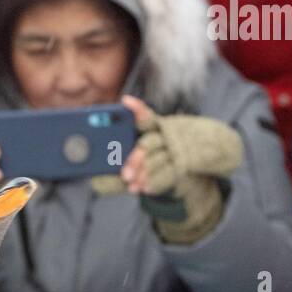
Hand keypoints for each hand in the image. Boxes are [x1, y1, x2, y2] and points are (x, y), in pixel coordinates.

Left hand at [119, 95, 242, 244]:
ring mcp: (178, 148)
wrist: (195, 169)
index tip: (125, 101)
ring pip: (160, 158)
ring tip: (133, 186)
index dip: (137, 109)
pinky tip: (146, 189)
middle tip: (125, 175)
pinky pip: (172, 171)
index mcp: (154, 128)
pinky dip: (158, 181)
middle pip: (149, 142)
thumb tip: (95, 182)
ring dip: (145, 173)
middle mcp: (167, 134)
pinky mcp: (187, 163)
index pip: (146, 116)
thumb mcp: (137, 167)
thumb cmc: (159, 164)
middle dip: (137, 158)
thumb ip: (116, 175)